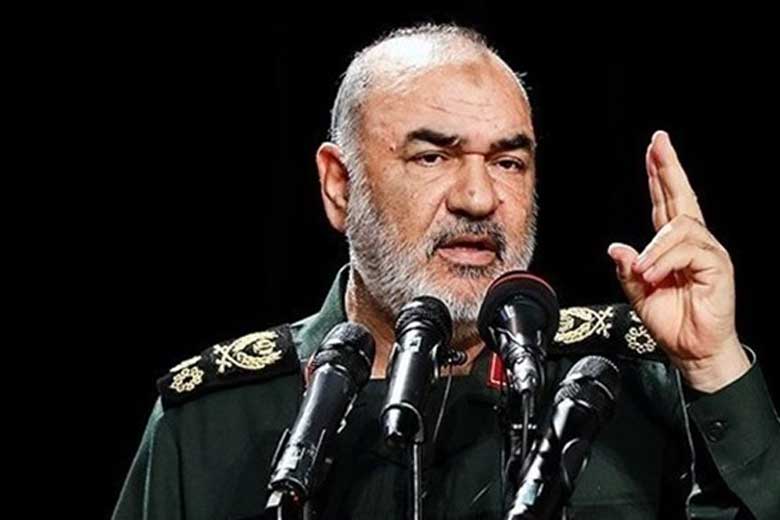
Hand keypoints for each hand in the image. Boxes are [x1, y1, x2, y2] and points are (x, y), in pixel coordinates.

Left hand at [607, 131, 749, 391]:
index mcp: (673, 246)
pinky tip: (654, 274)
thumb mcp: (639, 294)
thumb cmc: (671, 322)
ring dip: (655, 248)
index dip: (660, 176)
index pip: (666, 202)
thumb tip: (616, 248)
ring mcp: (708, 252)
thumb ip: (628, 270)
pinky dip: (665, 260)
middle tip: (659, 142)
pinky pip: (689, 250)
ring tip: (644, 272)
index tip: (654, 149)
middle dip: (669, 168)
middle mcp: (693, 242)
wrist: (691, 350)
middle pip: (682, 197)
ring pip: (679, 228)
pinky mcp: (718, 266)